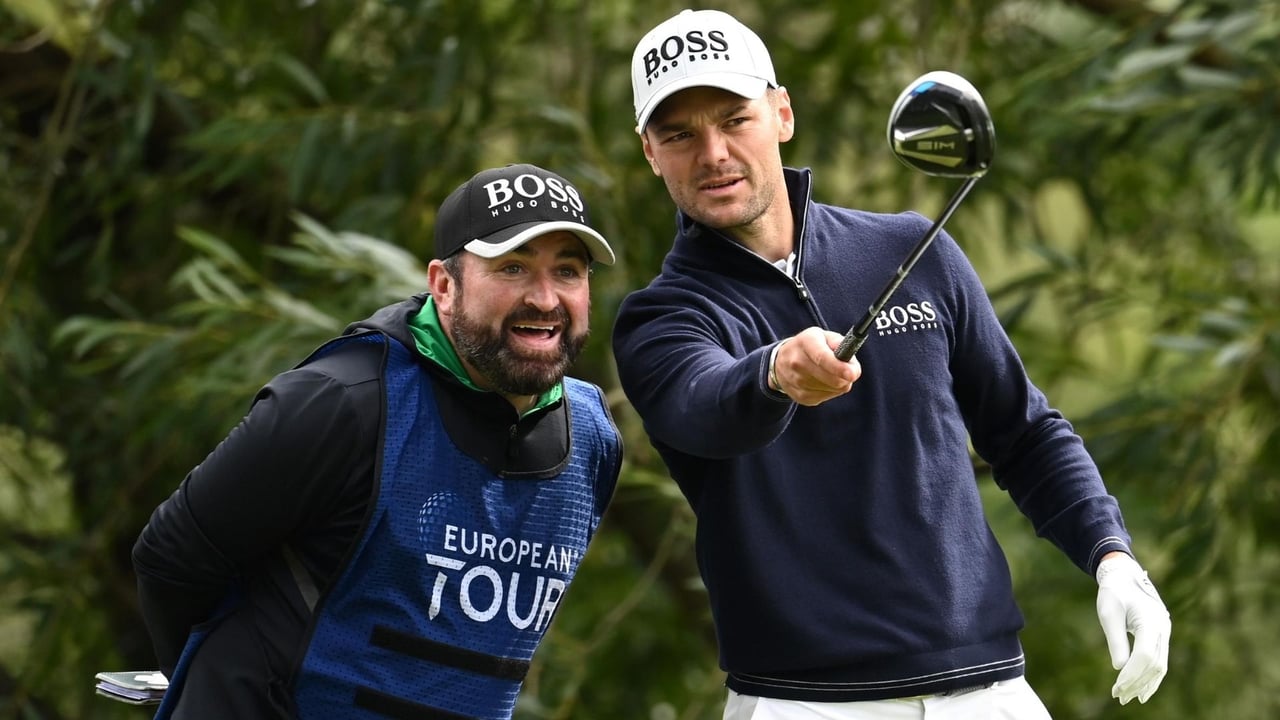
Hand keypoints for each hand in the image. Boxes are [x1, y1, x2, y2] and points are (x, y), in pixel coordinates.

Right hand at [768, 328, 860, 405]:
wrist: (781, 362)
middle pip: (831, 379)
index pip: (822, 357)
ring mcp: (796, 381)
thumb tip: (852, 366)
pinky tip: (822, 381)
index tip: (853, 374)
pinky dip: (830, 390)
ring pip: (832, 389)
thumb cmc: (811, 347)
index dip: (839, 367)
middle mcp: (797, 361)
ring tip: (830, 372)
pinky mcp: (800, 397)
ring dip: (838, 382)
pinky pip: (826, 396)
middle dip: (846, 376)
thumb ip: (841, 346)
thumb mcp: (824, 337)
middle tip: (849, 370)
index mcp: (806, 341)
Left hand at [1095, 552, 1170, 703]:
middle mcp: (1162, 628)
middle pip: (1154, 663)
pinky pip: (1160, 660)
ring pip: (1160, 665)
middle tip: (1119, 697)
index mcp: (1150, 620)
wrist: (1125, 575)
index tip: (1117, 686)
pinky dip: (1151, 676)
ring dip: (1144, 683)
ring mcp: (1164, 632)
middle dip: (1137, 682)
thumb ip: (1115, 638)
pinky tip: (1141, 689)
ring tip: (1128, 697)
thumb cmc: (1114, 592)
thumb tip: (1119, 667)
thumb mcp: (1109, 612)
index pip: (1144, 655)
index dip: (1131, 673)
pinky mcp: (1160, 635)